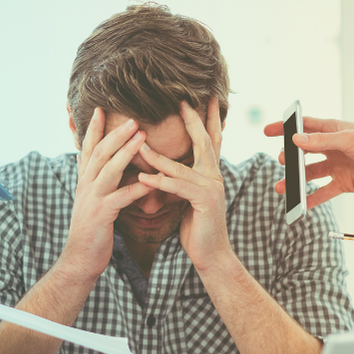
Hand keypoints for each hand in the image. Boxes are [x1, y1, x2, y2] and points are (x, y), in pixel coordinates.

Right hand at [61, 108, 152, 279]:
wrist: (79, 260)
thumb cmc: (91, 232)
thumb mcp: (93, 203)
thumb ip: (99, 185)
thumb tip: (109, 170)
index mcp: (84, 182)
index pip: (88, 149)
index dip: (93, 129)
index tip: (100, 109)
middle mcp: (85, 186)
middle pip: (100, 153)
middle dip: (115, 133)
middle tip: (132, 117)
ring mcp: (92, 199)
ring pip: (109, 169)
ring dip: (126, 151)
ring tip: (142, 136)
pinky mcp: (101, 215)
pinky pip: (121, 197)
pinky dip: (138, 188)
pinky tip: (152, 181)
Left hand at [137, 98, 229, 269]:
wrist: (211, 254)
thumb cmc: (197, 227)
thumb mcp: (188, 199)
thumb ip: (181, 181)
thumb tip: (165, 168)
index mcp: (210, 174)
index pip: (210, 141)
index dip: (207, 119)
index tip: (204, 99)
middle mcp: (214, 177)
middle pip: (204, 142)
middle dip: (193, 120)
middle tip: (182, 101)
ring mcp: (212, 188)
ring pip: (181, 166)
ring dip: (157, 156)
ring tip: (139, 144)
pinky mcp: (204, 201)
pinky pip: (177, 187)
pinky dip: (159, 182)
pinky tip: (143, 178)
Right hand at [263, 116, 353, 207]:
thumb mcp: (349, 140)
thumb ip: (322, 141)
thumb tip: (296, 140)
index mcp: (333, 131)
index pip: (303, 127)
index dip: (285, 128)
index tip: (268, 131)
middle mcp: (332, 148)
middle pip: (303, 153)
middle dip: (289, 158)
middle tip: (282, 161)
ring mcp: (337, 166)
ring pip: (310, 174)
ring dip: (295, 181)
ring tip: (281, 188)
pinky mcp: (343, 183)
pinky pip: (323, 192)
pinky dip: (310, 199)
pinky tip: (299, 205)